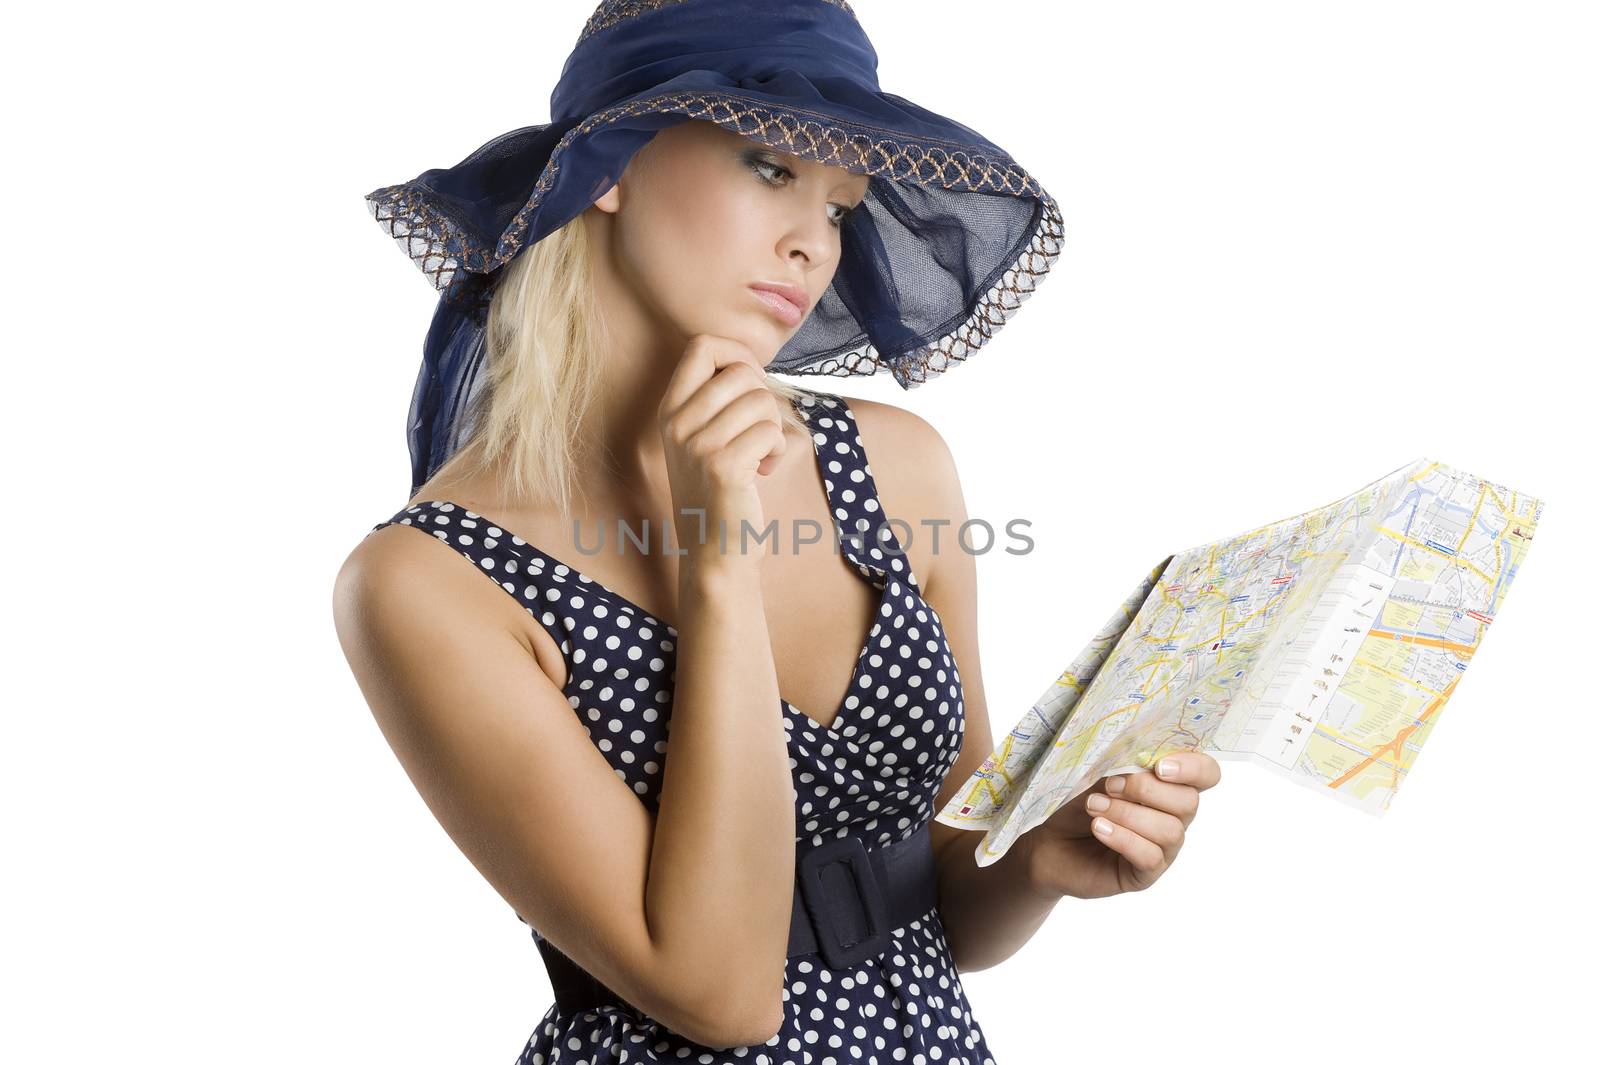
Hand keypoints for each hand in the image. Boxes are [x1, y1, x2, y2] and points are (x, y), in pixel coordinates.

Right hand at [657, 335, 788, 566]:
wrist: (713, 551)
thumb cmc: (719, 492)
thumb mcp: (704, 439)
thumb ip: (717, 400)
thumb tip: (752, 362)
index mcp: (670, 410)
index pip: (701, 346)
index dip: (737, 352)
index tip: (751, 381)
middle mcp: (677, 424)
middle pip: (740, 372)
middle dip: (764, 397)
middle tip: (759, 429)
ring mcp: (697, 446)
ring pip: (761, 401)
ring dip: (773, 426)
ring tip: (760, 453)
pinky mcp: (723, 467)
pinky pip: (769, 431)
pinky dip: (776, 449)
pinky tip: (764, 469)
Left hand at [1024, 752, 1221, 900]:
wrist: (1046, 840)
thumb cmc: (1074, 801)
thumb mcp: (1098, 774)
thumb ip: (1123, 764)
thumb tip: (1140, 756)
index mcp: (1169, 785)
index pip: (1206, 774)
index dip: (1193, 767)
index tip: (1159, 765)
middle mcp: (1174, 817)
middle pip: (1189, 802)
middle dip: (1147, 789)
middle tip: (1110, 785)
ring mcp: (1163, 848)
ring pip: (1169, 831)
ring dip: (1129, 814)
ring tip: (1094, 807)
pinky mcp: (1145, 874)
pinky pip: (1150, 857)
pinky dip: (1124, 838)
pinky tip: (1100, 828)